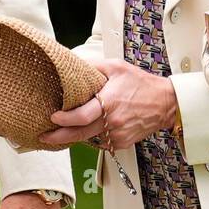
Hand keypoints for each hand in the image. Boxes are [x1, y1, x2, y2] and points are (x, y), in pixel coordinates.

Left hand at [39, 58, 176, 148]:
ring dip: (75, 136)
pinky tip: (90, 127)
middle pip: (80, 134)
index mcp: (110, 102)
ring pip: (89, 139)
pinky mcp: (121, 143)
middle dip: (59, 137)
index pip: (82, 117)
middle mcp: (113, 122)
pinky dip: (93, 135)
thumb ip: (92, 67)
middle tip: (43, 137)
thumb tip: (71, 65)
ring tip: (61, 131)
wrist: (165, 103)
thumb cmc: (141, 84)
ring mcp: (117, 135)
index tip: (53, 118)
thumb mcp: (116, 67)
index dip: (65, 120)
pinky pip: (100, 142)